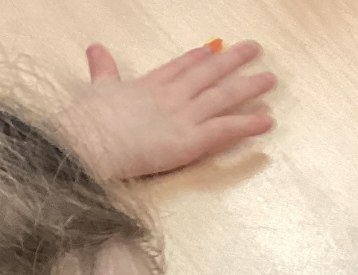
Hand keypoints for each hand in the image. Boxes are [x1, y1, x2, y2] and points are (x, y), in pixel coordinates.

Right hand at [59, 40, 276, 179]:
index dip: (197, 58)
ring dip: (248, 87)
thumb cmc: (86, 121)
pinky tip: (267, 121)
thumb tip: (95, 48)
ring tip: (270, 79)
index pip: (179, 67)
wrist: (86, 142)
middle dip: (232, 61)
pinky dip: (247, 125)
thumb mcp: (95, 89)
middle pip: (208, 74)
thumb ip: (102, 70)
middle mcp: (172, 96)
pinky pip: (224, 130)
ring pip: (223, 97)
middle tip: (253, 49)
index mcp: (148, 85)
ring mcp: (183, 117)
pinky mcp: (189, 141)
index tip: (212, 49)